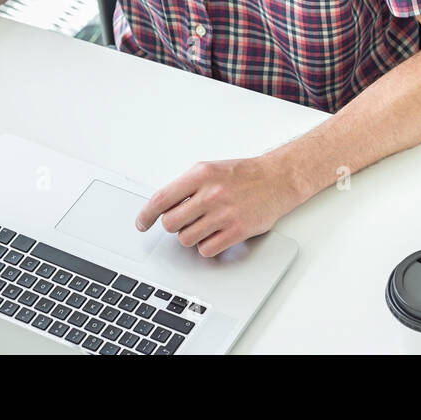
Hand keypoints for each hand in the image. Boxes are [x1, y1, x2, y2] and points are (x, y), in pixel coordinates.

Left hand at [136, 155, 303, 257]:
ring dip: (192, 236)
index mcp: (201, 174)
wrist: (278, 179)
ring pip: (186, 239)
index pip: (161, 199)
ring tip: (205, 226)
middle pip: (171, 223)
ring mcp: (224, 214)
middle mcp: (210, 194)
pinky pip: (206, 250)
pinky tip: (216, 235)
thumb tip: (162, 207)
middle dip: (174, 226)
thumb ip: (187, 186)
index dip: (146, 215)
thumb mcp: (212, 170)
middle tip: (184, 222)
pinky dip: (207, 246)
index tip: (141, 224)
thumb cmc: (245, 175)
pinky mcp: (237, 231)